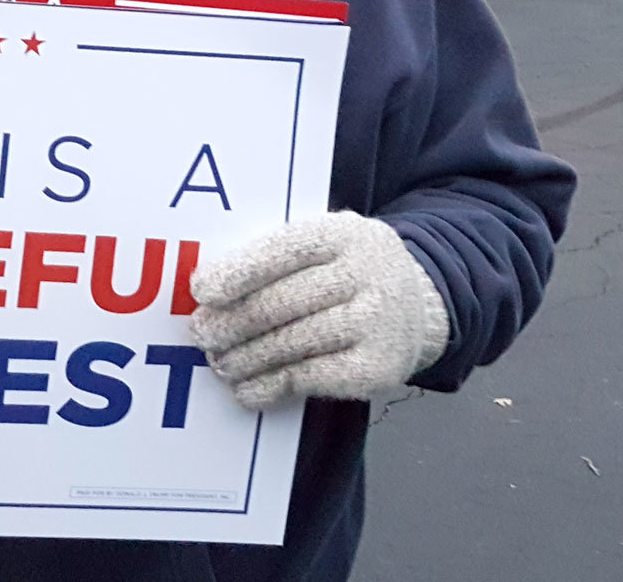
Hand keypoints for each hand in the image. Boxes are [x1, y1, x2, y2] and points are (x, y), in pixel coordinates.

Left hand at [188, 211, 449, 411]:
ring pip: (291, 343)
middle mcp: (365, 274)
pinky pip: (311, 378)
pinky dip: (271, 386)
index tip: (201, 291)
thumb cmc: (348, 272)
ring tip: (219, 364)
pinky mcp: (379, 367)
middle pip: (282, 302)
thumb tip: (209, 289)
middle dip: (232, 322)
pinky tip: (247, 389)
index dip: (238, 273)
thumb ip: (277, 257)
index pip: (283, 251)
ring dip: (245, 359)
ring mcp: (377, 322)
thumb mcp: (325, 244)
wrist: (421, 305)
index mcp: (343, 234)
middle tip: (202, 335)